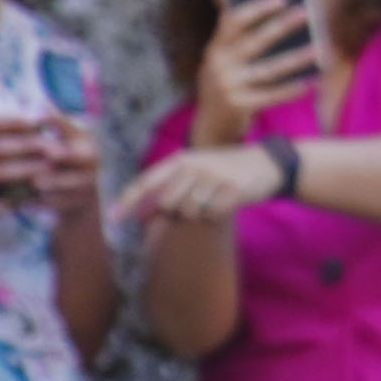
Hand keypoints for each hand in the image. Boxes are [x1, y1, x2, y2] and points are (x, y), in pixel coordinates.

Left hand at [121, 143, 275, 227]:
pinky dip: (217, 214)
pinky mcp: (232, 190)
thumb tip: (144, 217)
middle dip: (178, 211)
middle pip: (168, 205)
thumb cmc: (225, 170)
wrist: (268, 162)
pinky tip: (228, 201)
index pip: (146, 182)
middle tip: (199, 199)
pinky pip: (211, 216)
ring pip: (189, 212)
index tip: (112, 220)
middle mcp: (194, 166)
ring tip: (215, 197)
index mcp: (181, 160)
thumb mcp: (196, 171)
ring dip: (199, 212)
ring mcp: (213, 177)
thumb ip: (170, 189)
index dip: (127, 202)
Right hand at [197, 0, 318, 138]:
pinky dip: (290, 90)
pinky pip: (270, 96)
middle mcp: (218, 67)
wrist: (209, 125)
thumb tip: (285, 18)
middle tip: (307, 12)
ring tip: (319, 49)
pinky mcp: (238, 107)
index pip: (232, 22)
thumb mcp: (226, 62)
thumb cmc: (227, 84)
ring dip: (295, 58)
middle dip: (281, 26)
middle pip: (254, 43)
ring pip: (268, 70)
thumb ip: (243, 41)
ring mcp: (227, 88)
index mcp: (215, 49)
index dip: (257, 8)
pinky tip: (309, 82)